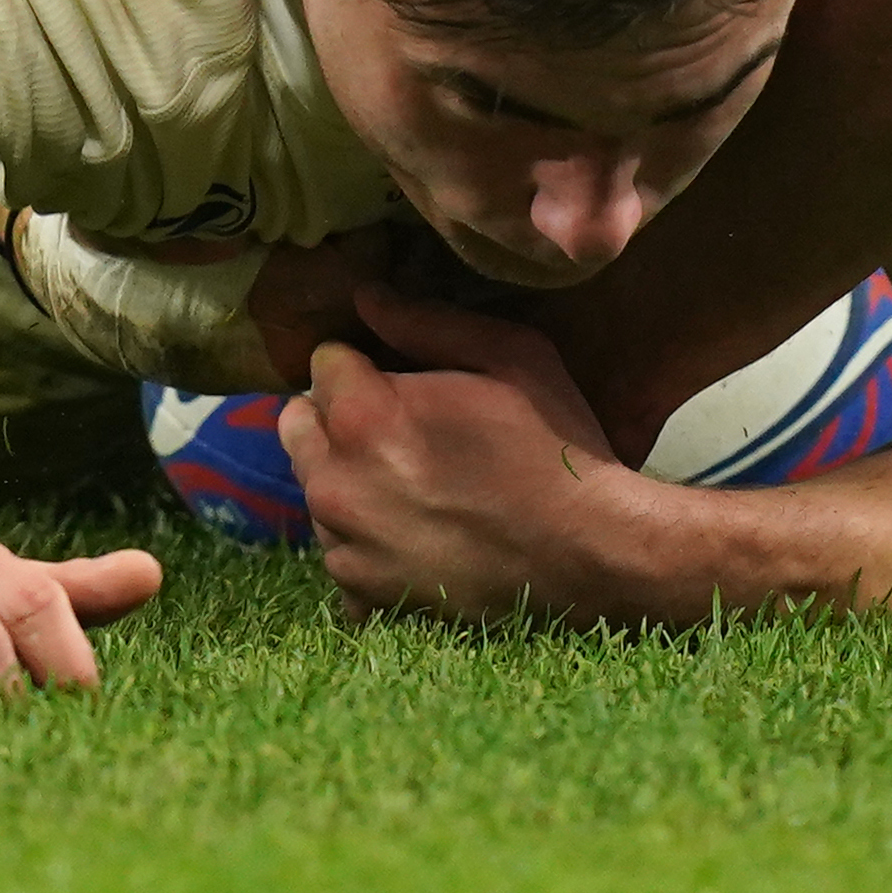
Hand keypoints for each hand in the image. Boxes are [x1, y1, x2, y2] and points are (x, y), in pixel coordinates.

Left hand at [279, 286, 643, 620]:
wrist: (592, 556)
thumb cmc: (555, 446)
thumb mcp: (511, 357)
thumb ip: (427, 323)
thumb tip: (366, 296)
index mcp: (362, 416)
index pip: (322, 362)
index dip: (364, 363)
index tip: (403, 378)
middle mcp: (335, 484)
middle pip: (299, 426)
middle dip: (338, 418)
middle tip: (402, 429)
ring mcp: (344, 547)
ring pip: (317, 489)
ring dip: (351, 480)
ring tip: (420, 488)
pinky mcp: (361, 596)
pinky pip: (339, 552)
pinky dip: (367, 543)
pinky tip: (420, 536)